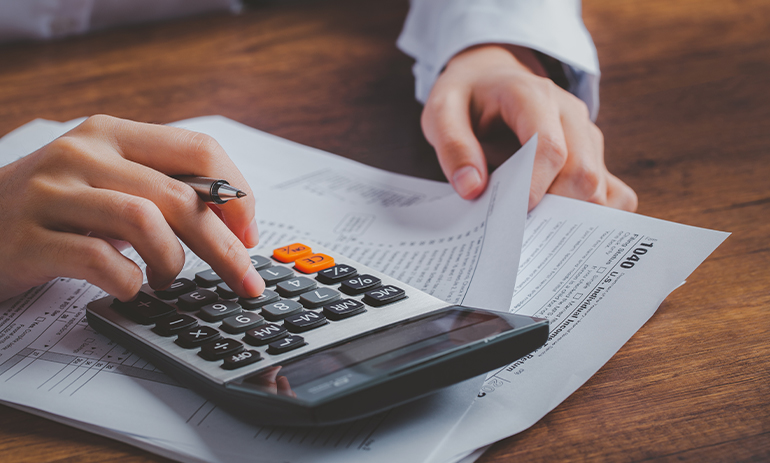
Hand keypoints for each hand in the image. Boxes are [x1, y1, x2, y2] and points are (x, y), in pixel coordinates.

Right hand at [0, 115, 264, 301]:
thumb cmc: (53, 209)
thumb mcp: (107, 182)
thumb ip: (161, 188)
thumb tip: (233, 220)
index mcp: (112, 134)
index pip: (199, 148)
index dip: (237, 194)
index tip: (249, 234)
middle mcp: (83, 153)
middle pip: (181, 196)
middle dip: (225, 247)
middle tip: (244, 281)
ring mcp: (51, 193)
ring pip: (144, 222)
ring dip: (172, 262)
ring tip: (166, 279)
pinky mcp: (27, 237)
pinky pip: (98, 260)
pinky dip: (128, 282)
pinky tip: (128, 288)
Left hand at [421, 44, 637, 210]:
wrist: (490, 79)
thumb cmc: (467, 98)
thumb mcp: (442, 111)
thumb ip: (453, 147)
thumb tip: (472, 188)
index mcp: (532, 96)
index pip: (549, 147)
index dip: (534, 186)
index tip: (513, 214)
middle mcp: (570, 114)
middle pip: (583, 174)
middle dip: (554, 210)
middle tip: (519, 231)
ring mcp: (587, 135)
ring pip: (601, 188)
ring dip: (571, 218)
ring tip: (534, 233)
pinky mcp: (595, 156)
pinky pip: (616, 193)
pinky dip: (595, 217)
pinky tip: (561, 227)